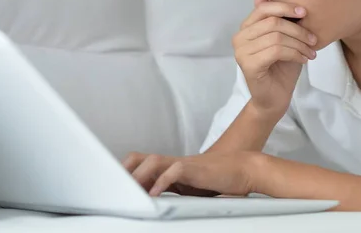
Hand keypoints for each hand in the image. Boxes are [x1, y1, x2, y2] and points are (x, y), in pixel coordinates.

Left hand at [122, 151, 257, 196]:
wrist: (246, 169)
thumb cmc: (221, 181)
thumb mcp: (192, 190)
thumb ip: (174, 192)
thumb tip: (155, 203)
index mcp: (171, 168)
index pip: (142, 165)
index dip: (127, 174)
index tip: (115, 188)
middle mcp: (174, 164)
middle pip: (141, 158)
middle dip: (125, 171)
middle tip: (114, 189)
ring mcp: (185, 164)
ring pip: (153, 161)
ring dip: (139, 177)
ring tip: (129, 192)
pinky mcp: (196, 169)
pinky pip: (174, 171)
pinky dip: (162, 181)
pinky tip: (155, 194)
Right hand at [233, 0, 317, 118]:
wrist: (275, 98)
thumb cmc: (281, 68)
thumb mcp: (286, 40)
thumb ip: (284, 22)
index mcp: (246, 28)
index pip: (264, 8)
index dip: (285, 7)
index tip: (305, 12)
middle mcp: (239, 37)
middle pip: (273, 22)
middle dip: (297, 29)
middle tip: (313, 39)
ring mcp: (241, 52)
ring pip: (277, 36)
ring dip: (299, 43)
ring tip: (310, 51)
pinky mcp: (248, 65)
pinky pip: (277, 51)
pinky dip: (295, 53)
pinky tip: (303, 59)